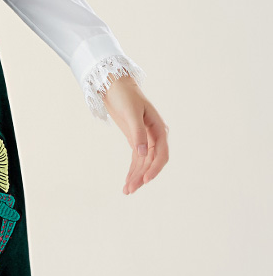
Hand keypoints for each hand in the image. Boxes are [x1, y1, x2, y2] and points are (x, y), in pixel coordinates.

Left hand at [100, 73, 168, 194]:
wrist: (114, 85)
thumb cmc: (125, 96)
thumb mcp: (131, 113)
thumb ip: (137, 133)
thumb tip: (143, 154)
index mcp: (159, 128)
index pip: (161, 154)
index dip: (155, 168)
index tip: (145, 179)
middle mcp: (155, 136)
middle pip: (152, 162)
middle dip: (142, 176)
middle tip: (130, 189)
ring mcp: (146, 139)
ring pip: (144, 163)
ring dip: (136, 176)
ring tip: (126, 191)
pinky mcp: (136, 140)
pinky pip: (137, 159)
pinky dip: (132, 170)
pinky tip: (127, 181)